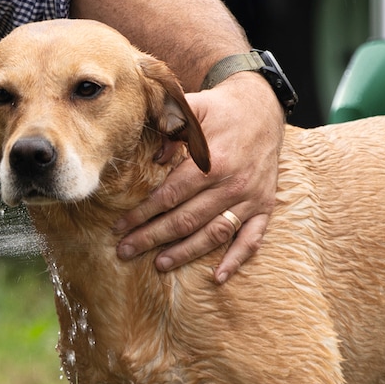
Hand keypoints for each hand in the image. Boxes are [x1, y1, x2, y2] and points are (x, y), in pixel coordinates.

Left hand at [112, 73, 283, 281]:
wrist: (265, 107)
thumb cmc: (222, 109)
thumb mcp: (193, 109)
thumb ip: (171, 129)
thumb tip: (154, 157)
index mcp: (211, 162)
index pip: (169, 196)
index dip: (142, 214)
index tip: (120, 226)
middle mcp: (231, 185)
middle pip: (185, 220)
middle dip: (152, 237)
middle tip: (126, 251)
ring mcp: (250, 198)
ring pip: (214, 234)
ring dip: (185, 253)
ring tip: (159, 264)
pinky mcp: (264, 206)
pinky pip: (251, 239)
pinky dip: (236, 260)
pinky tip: (217, 276)